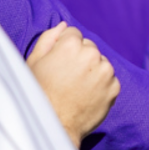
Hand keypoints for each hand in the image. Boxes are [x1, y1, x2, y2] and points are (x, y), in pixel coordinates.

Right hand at [27, 24, 117, 144]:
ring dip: (92, 70)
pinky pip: (109, 79)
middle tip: (65, 77)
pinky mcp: (114, 87)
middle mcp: (92, 54)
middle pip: (88, 47)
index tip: (57, 63)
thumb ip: (49, 39)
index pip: (73, 34)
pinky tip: (86, 95)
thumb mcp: (34, 62)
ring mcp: (105, 72)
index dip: (63, 48)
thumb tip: (64, 25)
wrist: (54, 124)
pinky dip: (101, 85)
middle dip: (80, 57)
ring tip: (75, 87)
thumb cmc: (38, 92)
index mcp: (71, 45)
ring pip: (100, 62)